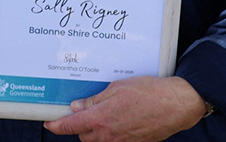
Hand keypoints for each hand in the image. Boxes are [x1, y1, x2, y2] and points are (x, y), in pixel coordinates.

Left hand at [43, 76, 205, 141]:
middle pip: (83, 135)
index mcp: (101, 119)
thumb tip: (78, 107)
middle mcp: (109, 135)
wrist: (176, 106)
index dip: (57, 126)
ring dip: (94, 129)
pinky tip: (118, 119)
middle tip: (83, 110)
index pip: (71, 126)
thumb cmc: (149, 93)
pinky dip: (110, 132)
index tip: (50, 124)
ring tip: (103, 112)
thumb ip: (94, 99)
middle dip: (79, 124)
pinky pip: (113, 141)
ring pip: (98, 140)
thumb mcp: (116, 88)